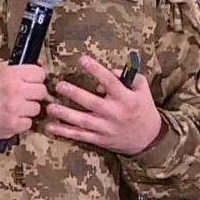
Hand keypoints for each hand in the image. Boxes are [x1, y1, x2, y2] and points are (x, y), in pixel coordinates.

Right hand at [0, 61, 50, 141]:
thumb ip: (15, 67)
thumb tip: (36, 65)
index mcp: (10, 74)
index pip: (39, 73)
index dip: (35, 77)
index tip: (31, 81)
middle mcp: (15, 90)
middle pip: (41, 91)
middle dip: (34, 93)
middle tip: (24, 95)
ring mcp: (15, 109)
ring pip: (36, 108)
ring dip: (28, 108)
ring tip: (15, 107)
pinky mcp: (14, 125)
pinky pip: (28, 123)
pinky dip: (21, 121)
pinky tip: (11, 117)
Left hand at [44, 55, 162, 155]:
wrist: (148, 138)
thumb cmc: (143, 109)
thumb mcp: (142, 89)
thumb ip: (128, 76)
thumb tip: (109, 70)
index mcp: (125, 99)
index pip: (110, 82)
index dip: (96, 70)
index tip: (82, 60)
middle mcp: (114, 113)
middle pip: (92, 102)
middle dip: (74, 94)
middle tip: (59, 86)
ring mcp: (105, 128)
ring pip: (82, 121)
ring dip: (65, 114)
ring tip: (50, 107)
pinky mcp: (99, 139)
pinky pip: (80, 135)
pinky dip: (65, 132)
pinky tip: (51, 127)